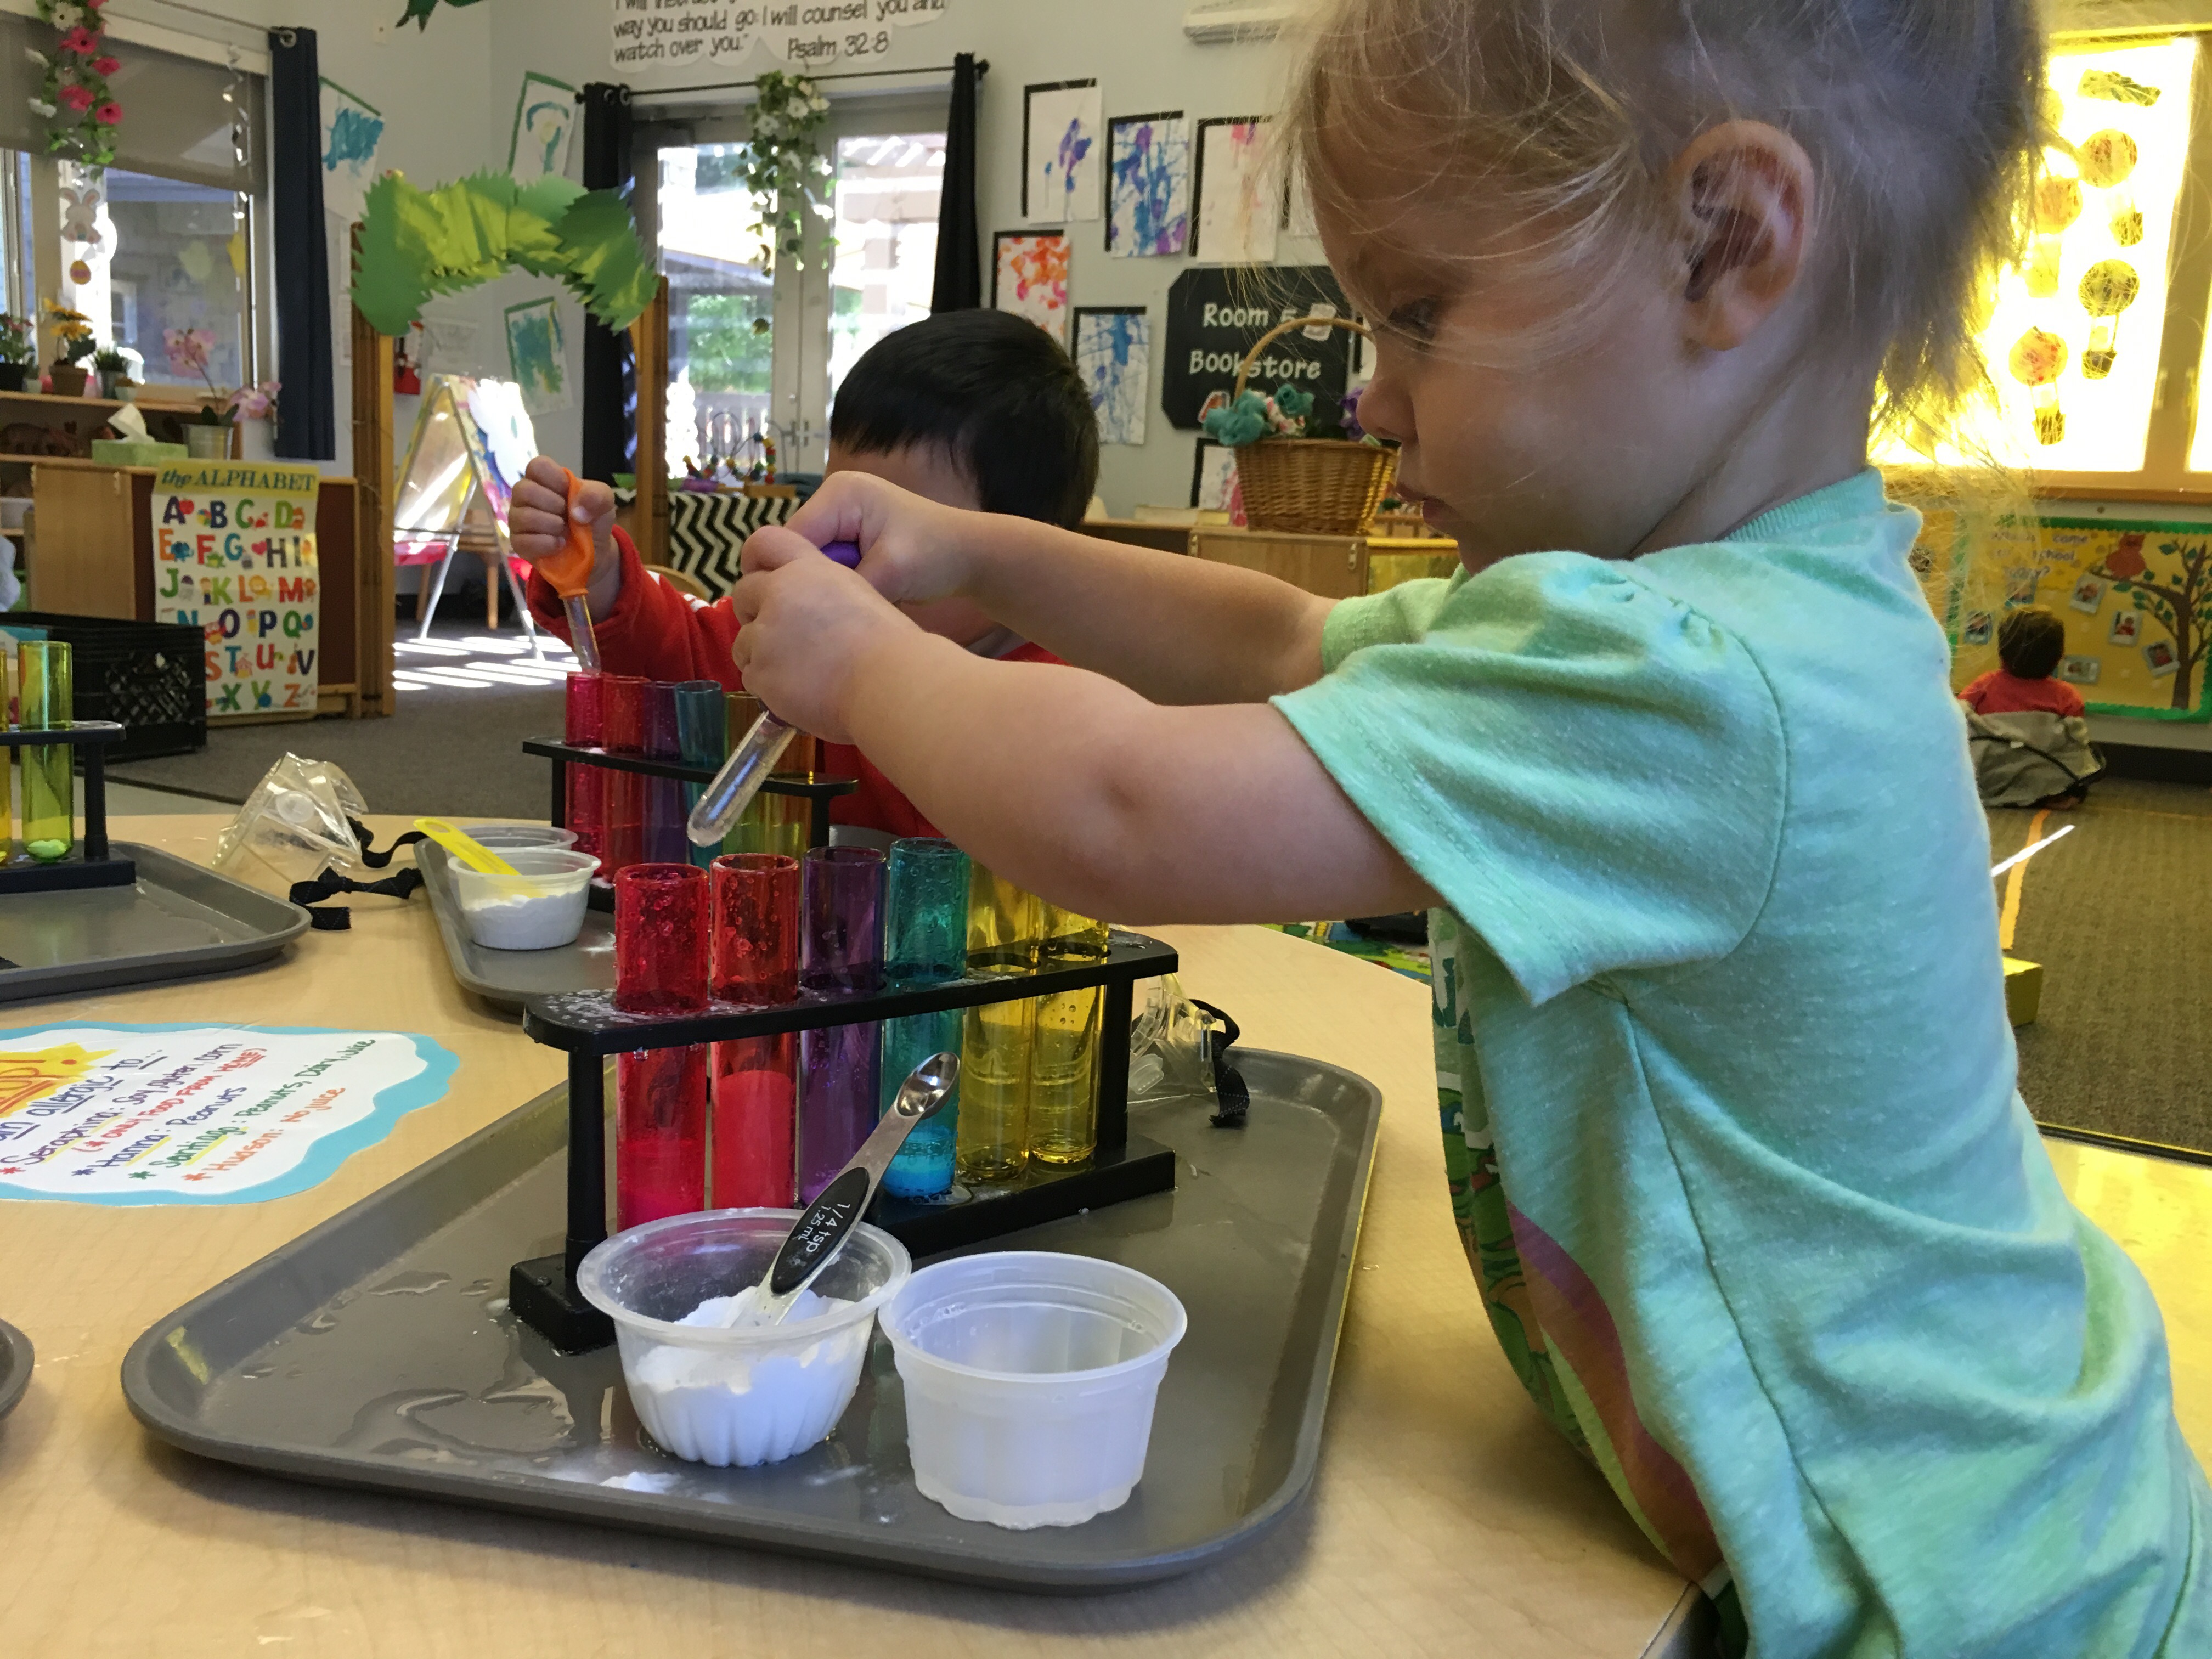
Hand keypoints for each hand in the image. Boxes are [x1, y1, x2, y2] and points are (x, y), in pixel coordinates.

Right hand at [510, 456, 613, 574]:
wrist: (595, 549)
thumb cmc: (592, 517)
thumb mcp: (604, 501)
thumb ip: (597, 495)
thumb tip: (576, 511)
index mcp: (544, 478)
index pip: (537, 466)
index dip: (556, 479)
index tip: (570, 492)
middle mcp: (525, 495)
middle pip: (525, 490)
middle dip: (554, 505)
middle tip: (569, 515)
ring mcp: (518, 519)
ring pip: (523, 516)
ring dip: (551, 525)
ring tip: (565, 530)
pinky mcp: (519, 543)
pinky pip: (523, 541)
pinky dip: (546, 543)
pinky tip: (559, 544)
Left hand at [730, 529, 928, 743]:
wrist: (887, 683)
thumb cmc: (889, 643)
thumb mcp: (858, 595)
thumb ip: (824, 592)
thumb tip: (810, 610)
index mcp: (808, 568)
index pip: (764, 542)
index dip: (759, 562)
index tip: (767, 583)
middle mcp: (778, 593)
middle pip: (743, 592)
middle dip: (755, 612)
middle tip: (781, 634)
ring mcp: (764, 633)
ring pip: (743, 641)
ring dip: (761, 654)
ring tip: (795, 671)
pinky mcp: (759, 671)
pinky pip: (751, 676)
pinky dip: (769, 686)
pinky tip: (797, 692)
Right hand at [762, 471, 981, 604]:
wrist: (972, 556)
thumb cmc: (938, 555)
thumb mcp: (891, 572)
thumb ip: (845, 585)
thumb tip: (805, 609)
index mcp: (841, 493)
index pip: (790, 536)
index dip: (787, 575)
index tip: (790, 614)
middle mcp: (835, 498)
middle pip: (797, 548)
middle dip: (808, 580)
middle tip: (817, 617)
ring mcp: (843, 517)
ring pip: (811, 560)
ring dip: (824, 585)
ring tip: (838, 612)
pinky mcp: (851, 537)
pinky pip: (829, 565)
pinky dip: (838, 585)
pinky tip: (849, 604)